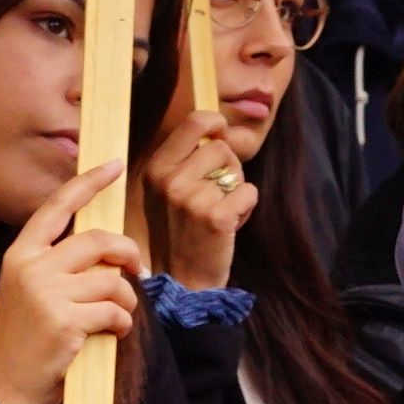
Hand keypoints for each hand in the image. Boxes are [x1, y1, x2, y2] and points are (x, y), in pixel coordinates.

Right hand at [0, 161, 144, 403]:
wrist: (7, 389)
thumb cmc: (26, 342)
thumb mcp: (30, 293)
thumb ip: (58, 265)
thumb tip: (107, 247)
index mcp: (20, 255)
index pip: (57, 207)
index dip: (88, 183)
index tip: (114, 165)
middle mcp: (30, 267)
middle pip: (97, 241)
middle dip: (126, 253)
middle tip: (136, 269)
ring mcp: (46, 293)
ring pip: (111, 279)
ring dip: (125, 299)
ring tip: (117, 316)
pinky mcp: (65, 321)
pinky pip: (115, 310)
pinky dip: (122, 323)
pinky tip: (111, 334)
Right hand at [140, 109, 255, 291]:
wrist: (182, 282)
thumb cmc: (181, 232)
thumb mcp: (167, 191)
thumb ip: (185, 159)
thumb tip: (218, 127)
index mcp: (155, 170)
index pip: (194, 121)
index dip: (215, 122)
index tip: (221, 133)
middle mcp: (169, 181)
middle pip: (220, 147)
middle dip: (228, 167)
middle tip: (218, 194)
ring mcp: (191, 199)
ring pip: (236, 171)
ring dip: (237, 190)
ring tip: (221, 212)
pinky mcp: (216, 217)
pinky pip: (249, 192)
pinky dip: (247, 207)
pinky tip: (230, 225)